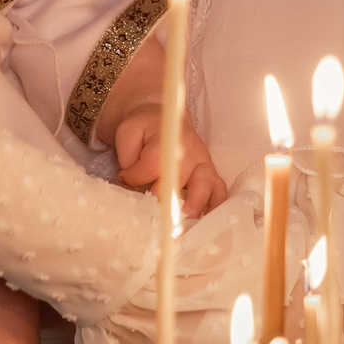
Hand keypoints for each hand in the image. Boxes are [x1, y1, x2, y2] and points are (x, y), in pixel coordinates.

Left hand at [110, 105, 226, 217]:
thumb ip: (127, 156)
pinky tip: (205, 222)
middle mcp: (191, 152)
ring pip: (206, 185)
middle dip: (169, 198)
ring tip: (186, 221)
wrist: (163, 121)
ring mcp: (204, 165)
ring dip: (197, 204)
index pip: (154, 164)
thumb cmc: (144, 129)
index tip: (124, 178)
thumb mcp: (127, 133)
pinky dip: (215, 207)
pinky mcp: (210, 176)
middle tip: (159, 214)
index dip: (137, 176)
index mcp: (169, 139)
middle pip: (183, 177)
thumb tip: (131, 182)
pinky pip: (219, 192)